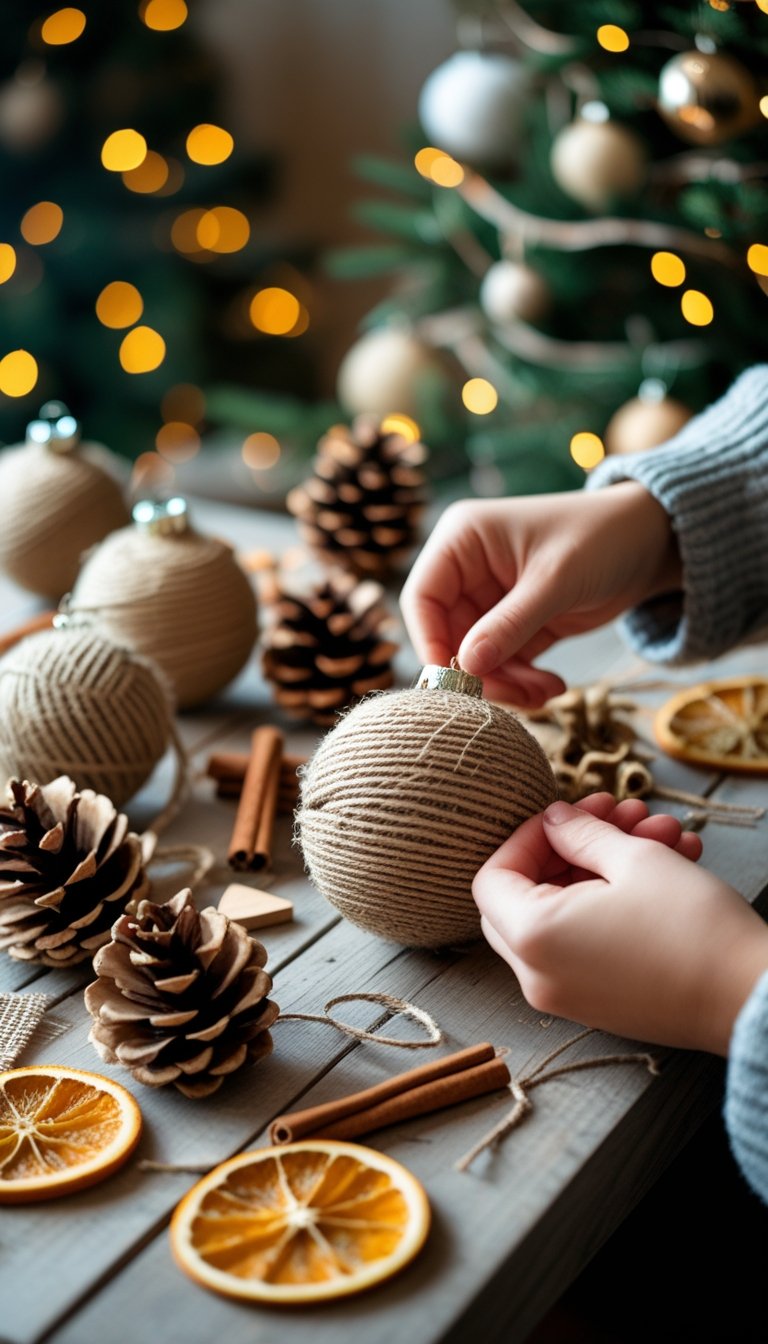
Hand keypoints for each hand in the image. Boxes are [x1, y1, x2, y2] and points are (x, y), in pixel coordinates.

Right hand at [400, 482, 680, 705]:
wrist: (654, 541)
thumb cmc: (602, 538)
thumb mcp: (555, 582)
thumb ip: (509, 625)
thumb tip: (465, 667)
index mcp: (463, 540)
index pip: (423, 597)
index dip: (431, 641)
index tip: (455, 681)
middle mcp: (469, 569)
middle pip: (448, 635)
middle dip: (480, 672)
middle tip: (517, 696)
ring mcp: (492, 598)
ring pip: (476, 656)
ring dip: (506, 682)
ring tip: (545, 693)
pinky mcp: (517, 623)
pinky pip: (504, 662)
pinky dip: (522, 681)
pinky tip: (551, 686)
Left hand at [473, 794, 767, 1054]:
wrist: (750, 997)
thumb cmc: (691, 926)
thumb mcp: (632, 858)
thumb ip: (579, 833)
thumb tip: (554, 821)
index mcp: (532, 938)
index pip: (493, 876)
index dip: (527, 835)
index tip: (570, 814)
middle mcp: (538, 976)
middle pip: (521, 898)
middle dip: (568, 849)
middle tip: (611, 817)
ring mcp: (568, 996)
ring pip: (562, 916)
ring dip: (604, 867)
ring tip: (661, 832)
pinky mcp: (600, 1003)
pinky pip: (586, 943)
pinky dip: (613, 903)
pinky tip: (668, 864)